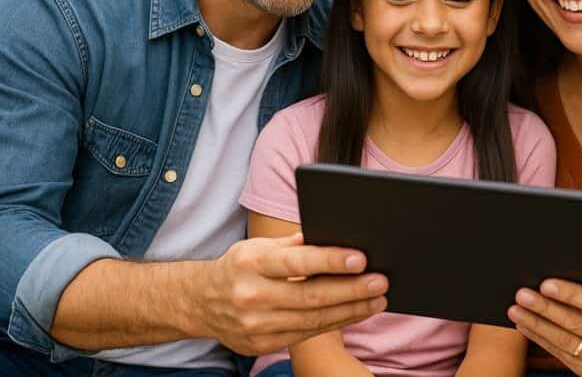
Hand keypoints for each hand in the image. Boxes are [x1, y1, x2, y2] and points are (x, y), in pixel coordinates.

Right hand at [190, 232, 387, 355]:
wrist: (200, 302)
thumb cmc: (240, 266)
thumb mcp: (259, 247)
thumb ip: (294, 245)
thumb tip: (334, 236)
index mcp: (252, 263)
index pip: (297, 262)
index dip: (330, 260)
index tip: (361, 258)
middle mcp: (252, 295)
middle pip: (311, 296)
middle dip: (351, 290)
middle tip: (381, 281)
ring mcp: (255, 325)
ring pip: (313, 319)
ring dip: (351, 310)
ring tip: (378, 299)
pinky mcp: (261, 344)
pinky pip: (306, 334)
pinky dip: (335, 323)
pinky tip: (355, 313)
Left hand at [508, 262, 581, 375]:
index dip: (571, 294)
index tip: (545, 283)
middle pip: (576, 323)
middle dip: (545, 308)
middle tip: (522, 295)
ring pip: (563, 342)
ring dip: (536, 324)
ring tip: (516, 309)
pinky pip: (559, 354)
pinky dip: (538, 338)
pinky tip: (523, 325)